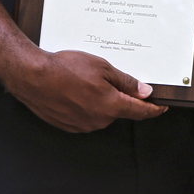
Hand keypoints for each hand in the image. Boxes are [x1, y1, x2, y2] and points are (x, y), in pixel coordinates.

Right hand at [9, 48, 167, 132]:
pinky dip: (85, 105)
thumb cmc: (65, 69)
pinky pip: (85, 116)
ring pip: (101, 113)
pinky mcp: (69, 126)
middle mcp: (99, 120)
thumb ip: (125, 82)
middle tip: (108, 77)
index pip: (140, 112)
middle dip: (119, 97)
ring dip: (100, 100)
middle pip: (119, 110)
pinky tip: (74, 89)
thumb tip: (144, 91)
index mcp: (111, 106)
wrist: (33, 77)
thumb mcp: (102, 67)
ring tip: (84, 80)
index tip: (161, 107)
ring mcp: (83, 125)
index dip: (153, 109)